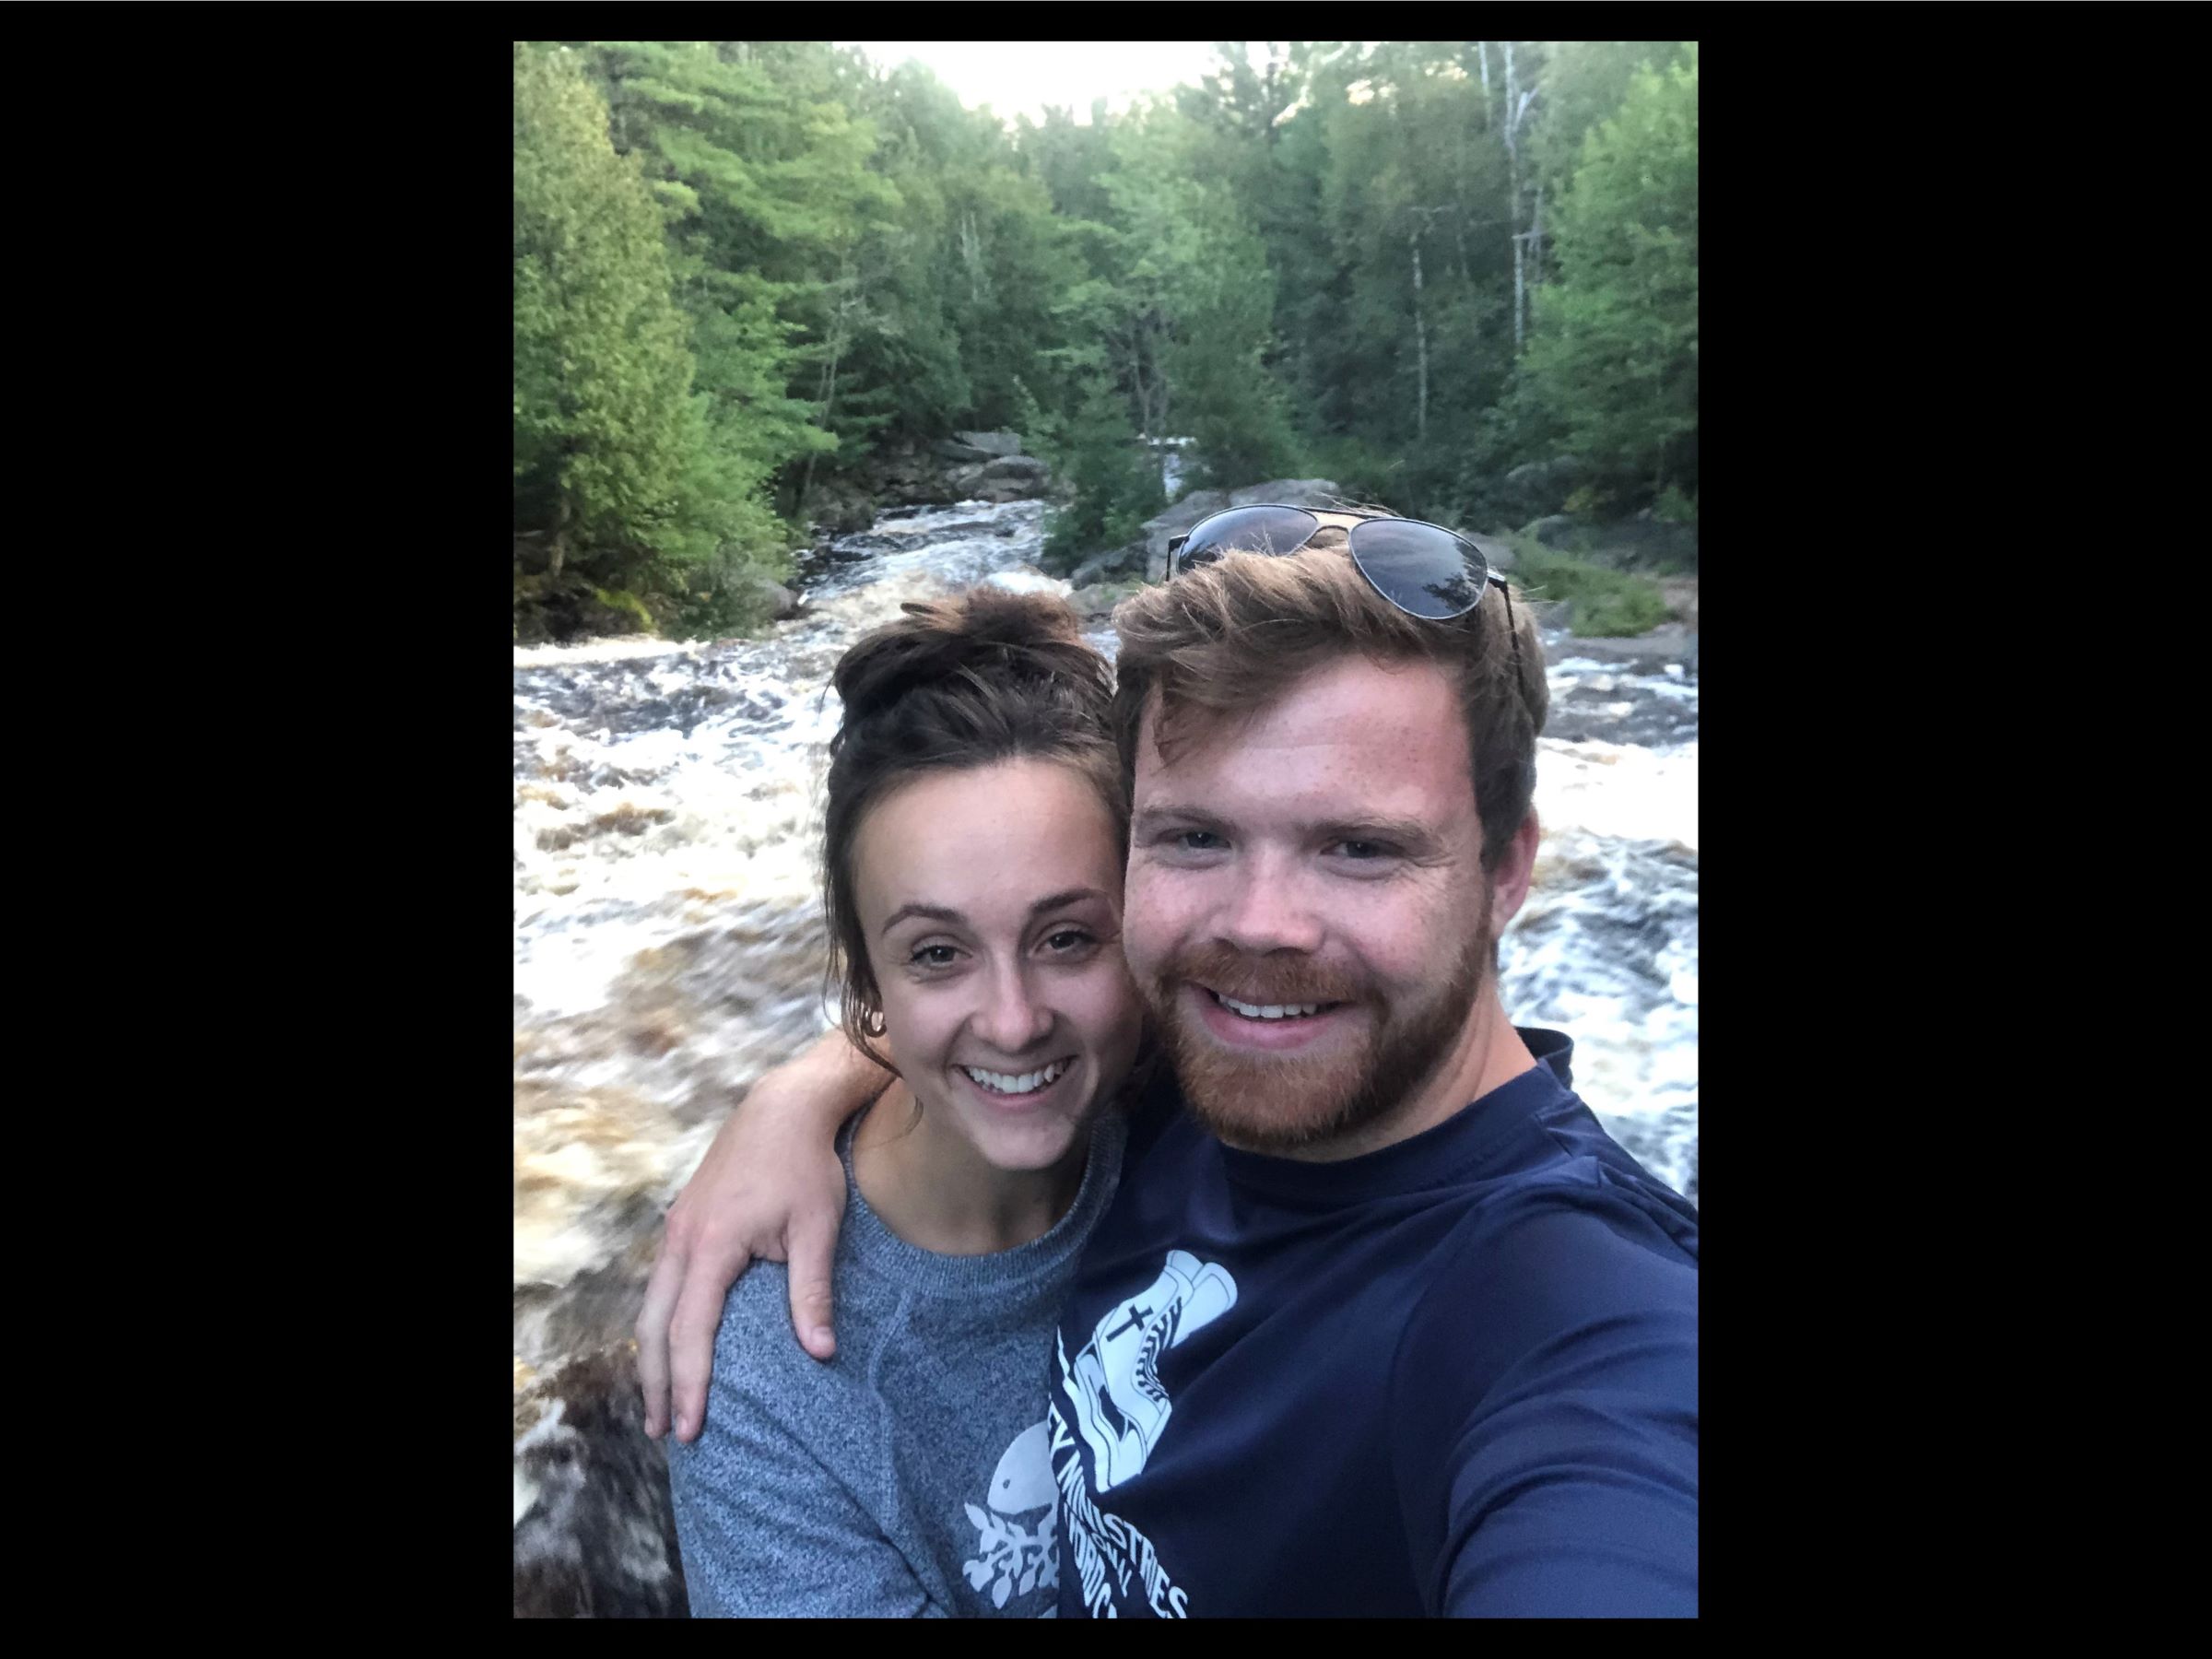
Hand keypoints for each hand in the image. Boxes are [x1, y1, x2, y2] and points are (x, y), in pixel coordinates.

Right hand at [635, 1032, 882, 1442]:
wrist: (784, 1107)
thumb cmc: (807, 1166)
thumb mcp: (818, 1228)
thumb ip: (813, 1292)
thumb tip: (821, 1354)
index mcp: (711, 1244)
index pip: (691, 1331)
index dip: (689, 1384)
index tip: (691, 1428)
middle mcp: (681, 1239)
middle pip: (655, 1326)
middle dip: (655, 1383)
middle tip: (663, 1432)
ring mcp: (676, 1228)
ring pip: (651, 1305)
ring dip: (652, 1355)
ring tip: (659, 1403)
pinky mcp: (683, 1221)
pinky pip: (660, 1284)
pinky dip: (661, 1323)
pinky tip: (672, 1345)